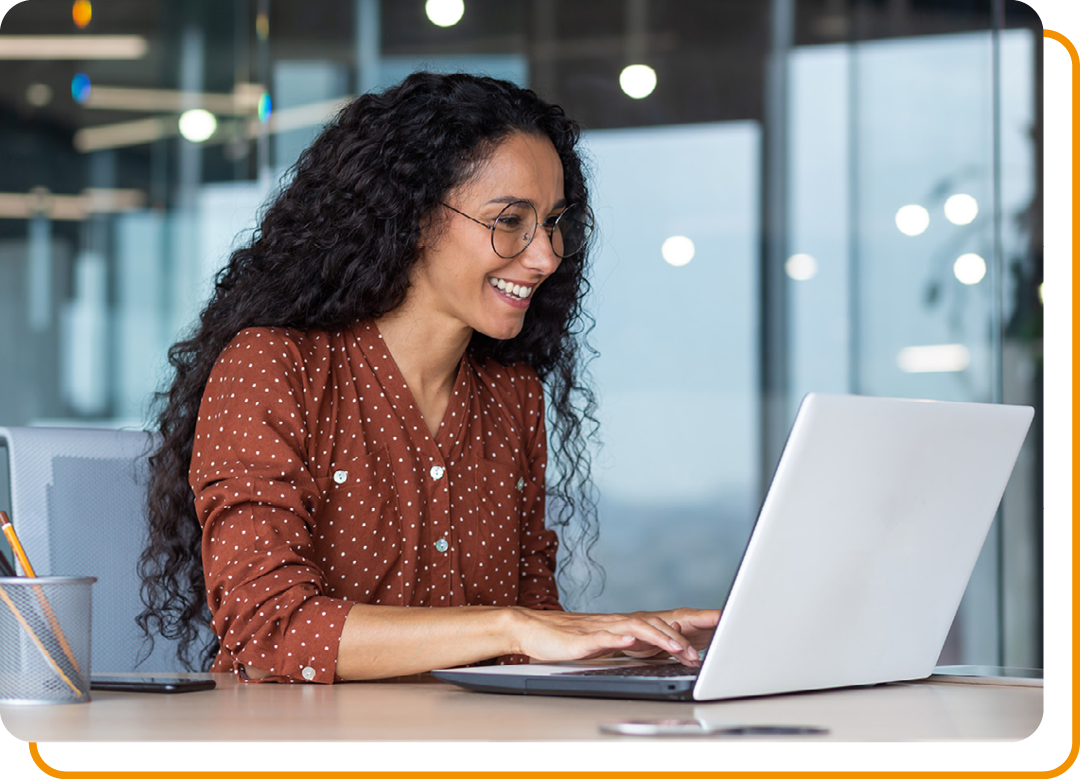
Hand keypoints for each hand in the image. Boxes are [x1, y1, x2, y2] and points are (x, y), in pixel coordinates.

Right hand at [507, 607, 718, 666]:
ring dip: (658, 638)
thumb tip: (657, 650)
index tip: (713, 631)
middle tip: (699, 653)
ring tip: (676, 649)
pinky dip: (619, 639)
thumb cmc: (567, 639)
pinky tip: (631, 642)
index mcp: (624, 625)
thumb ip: (629, 644)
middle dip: (681, 635)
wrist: (531, 629)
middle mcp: (616, 622)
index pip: (661, 622)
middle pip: (654, 623)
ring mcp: (599, 629)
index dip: (688, 626)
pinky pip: (603, 637)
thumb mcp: (606, 644)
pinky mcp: (582, 639)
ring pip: (635, 628)